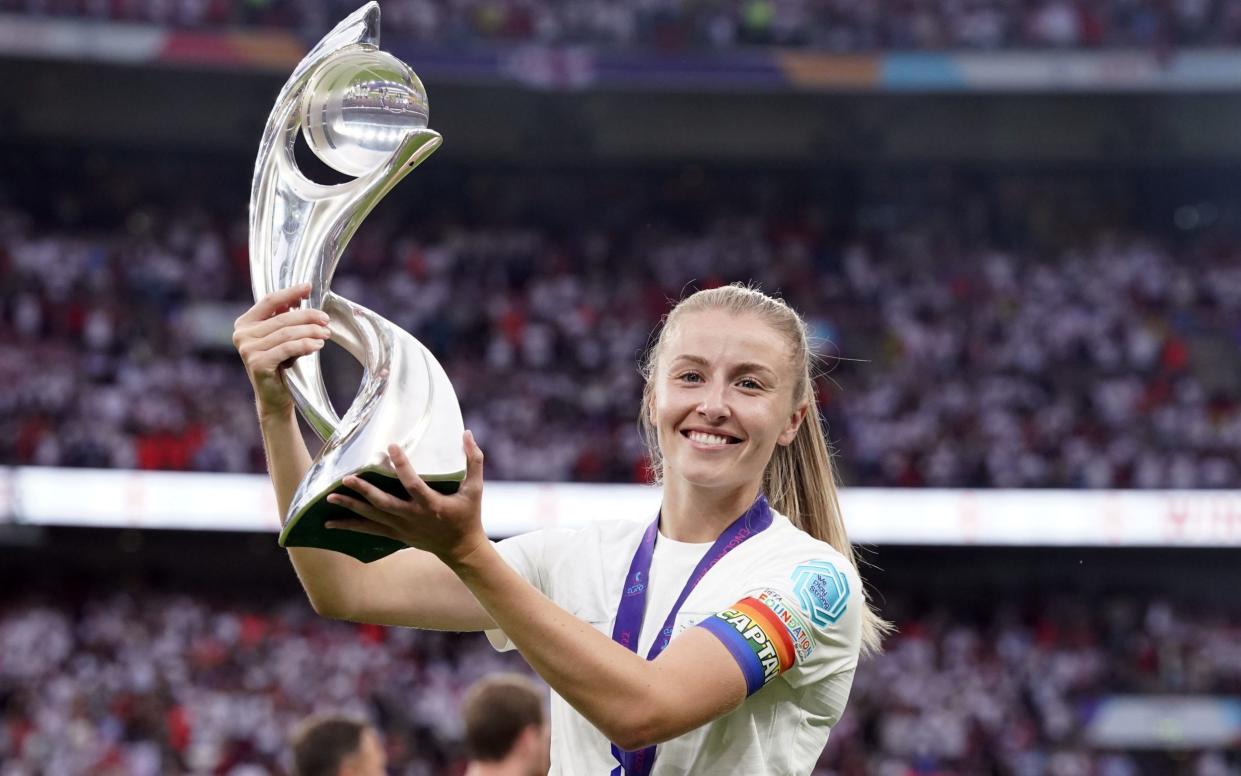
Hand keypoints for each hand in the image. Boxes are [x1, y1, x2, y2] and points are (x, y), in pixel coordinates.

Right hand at [232, 283, 331, 415]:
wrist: (274, 398)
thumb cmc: (281, 365)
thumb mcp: (282, 338)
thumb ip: (286, 319)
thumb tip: (302, 297)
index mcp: (245, 323)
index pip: (270, 301)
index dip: (290, 293)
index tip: (308, 287)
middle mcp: (242, 335)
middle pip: (282, 317)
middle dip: (308, 316)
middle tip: (326, 319)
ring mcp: (247, 349)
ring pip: (287, 332)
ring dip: (310, 331)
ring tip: (325, 334)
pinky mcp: (257, 363)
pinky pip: (287, 348)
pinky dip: (306, 345)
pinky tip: (318, 346)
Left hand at [325, 431, 487, 565]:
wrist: (461, 549)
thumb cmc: (469, 516)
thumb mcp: (475, 489)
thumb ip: (474, 461)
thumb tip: (467, 433)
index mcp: (431, 504)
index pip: (413, 484)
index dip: (402, 465)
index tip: (390, 446)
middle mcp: (413, 517)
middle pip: (384, 504)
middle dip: (364, 491)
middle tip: (346, 478)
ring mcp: (402, 528)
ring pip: (372, 517)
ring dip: (350, 506)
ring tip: (330, 496)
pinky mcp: (396, 535)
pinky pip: (369, 530)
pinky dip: (349, 526)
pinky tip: (330, 522)